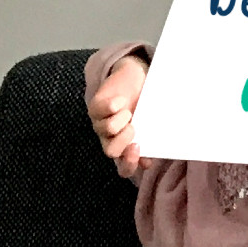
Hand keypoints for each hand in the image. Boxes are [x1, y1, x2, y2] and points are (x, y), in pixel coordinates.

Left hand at [88, 55, 148, 178]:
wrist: (134, 77)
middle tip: (133, 126)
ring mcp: (99, 125)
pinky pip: (101, 110)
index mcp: (126, 148)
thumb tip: (150, 160)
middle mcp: (110, 140)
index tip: (138, 148)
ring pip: (106, 130)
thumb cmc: (147, 102)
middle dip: (124, 140)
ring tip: (129, 110)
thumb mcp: (153, 122)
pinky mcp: (94, 108)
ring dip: (121, 118)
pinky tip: (121, 100)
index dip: (129, 164)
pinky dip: (114, 105)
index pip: (124, 169)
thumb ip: (153, 140)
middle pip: (111, 152)